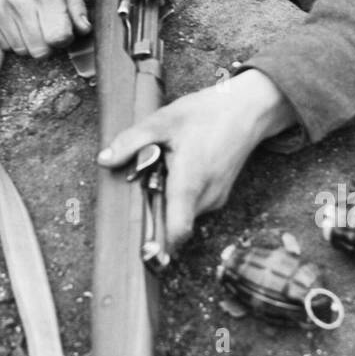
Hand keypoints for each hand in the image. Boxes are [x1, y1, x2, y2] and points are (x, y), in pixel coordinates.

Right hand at [0, 0, 89, 57]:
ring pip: (21, 51)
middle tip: (46, 26)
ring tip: (30, 20)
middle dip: (48, 43)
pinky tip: (15, 20)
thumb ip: (77, 4)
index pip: (58, 36)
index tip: (63, 28)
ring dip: (29, 42)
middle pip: (40, 50)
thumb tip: (84, 29)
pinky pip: (3, 46)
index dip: (65, 37)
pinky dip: (12, 39)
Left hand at [97, 70, 295, 251]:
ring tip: (165, 168)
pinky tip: (180, 167)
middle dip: (155, 209)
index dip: (158, 243)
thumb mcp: (164, 120)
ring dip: (168, 200)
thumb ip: (132, 141)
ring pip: (184, 213)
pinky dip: (181, 194)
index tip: (140, 246)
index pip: (177, 231)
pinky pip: (195, 204)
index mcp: (190, 182)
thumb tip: (105, 160)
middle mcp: (206, 197)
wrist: (249, 109)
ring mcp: (216, 198)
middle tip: (146, 181)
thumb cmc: (208, 113)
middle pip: (174, 223)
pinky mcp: (220, 194)